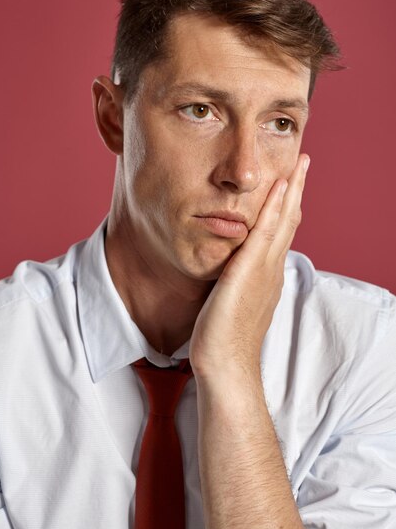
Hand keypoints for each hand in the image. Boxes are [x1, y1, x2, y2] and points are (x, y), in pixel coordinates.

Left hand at [189, 154, 309, 380]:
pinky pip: (265, 232)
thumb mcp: (234, 302)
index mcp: (267, 274)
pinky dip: (274, 208)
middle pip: (289, 221)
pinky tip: (278, 187)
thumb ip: (238, 282)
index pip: (282, 232)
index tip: (290, 183)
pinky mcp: (249, 272)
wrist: (225, 365)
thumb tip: (232, 271)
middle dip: (296, 190)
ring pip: (283, 222)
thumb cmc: (224, 338)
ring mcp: (264, 270)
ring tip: (299, 165)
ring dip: (291, 190)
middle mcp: (271, 269)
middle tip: (304, 163)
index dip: (288, 206)